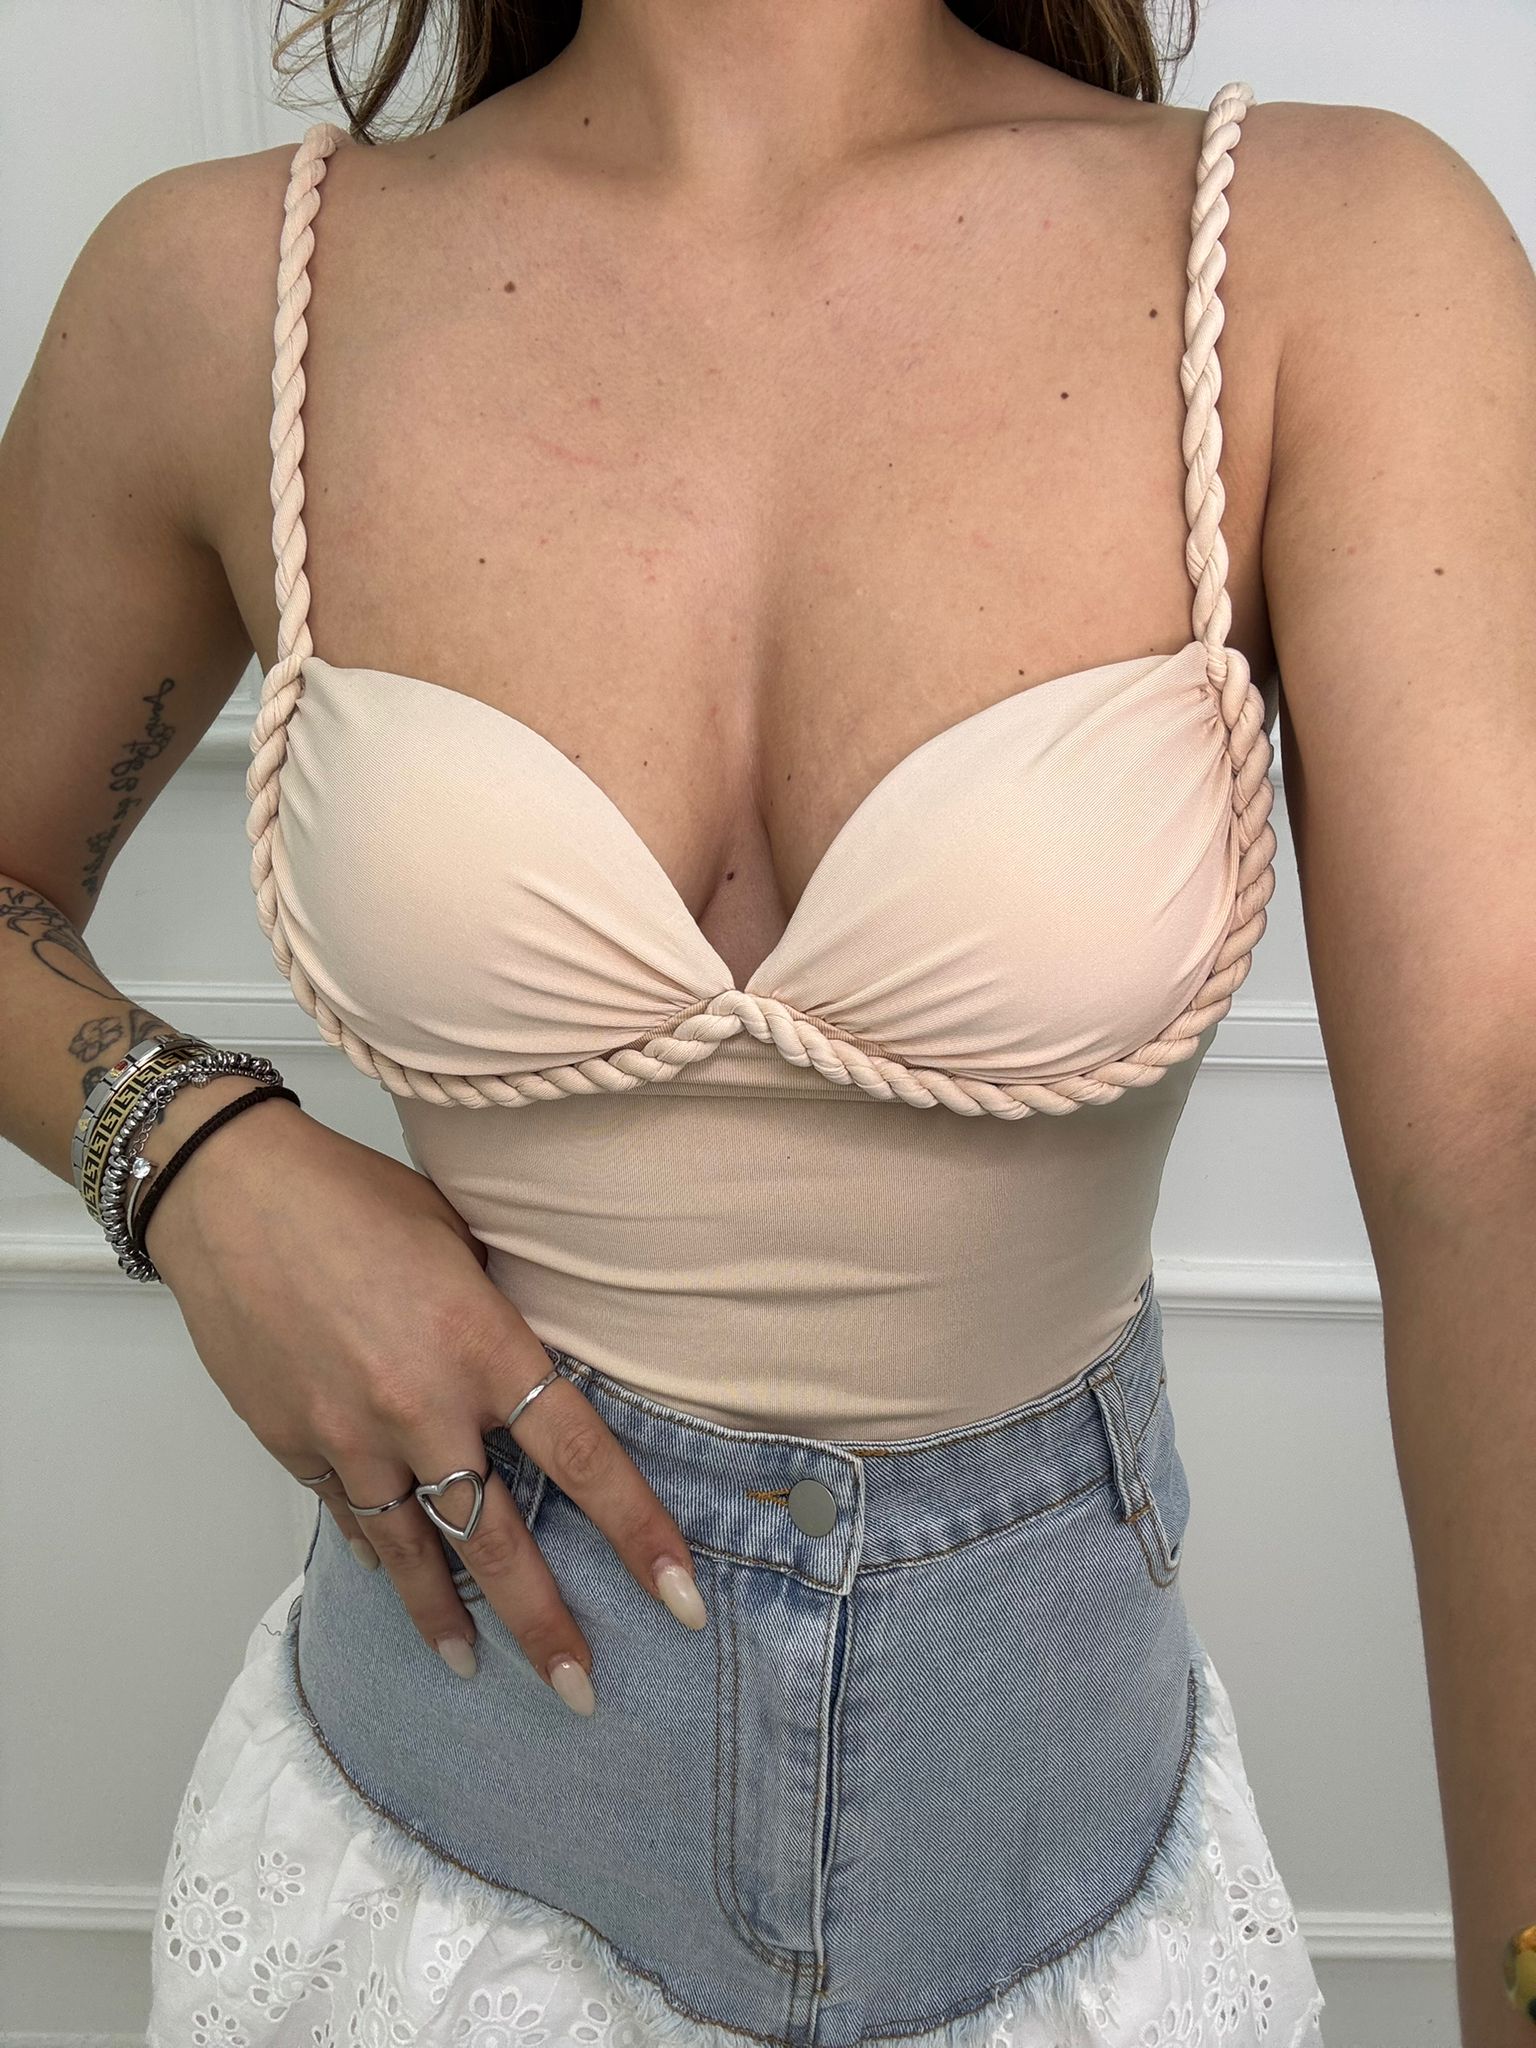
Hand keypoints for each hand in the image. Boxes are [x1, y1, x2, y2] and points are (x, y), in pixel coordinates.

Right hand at [143, 1098, 706, 1714]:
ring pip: (414, 1553)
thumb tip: (531, 1367)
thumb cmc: (351, 1196)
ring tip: (477, 1669)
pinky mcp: (293, 1445)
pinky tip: (400, 1584)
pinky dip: (380, 1555)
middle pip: (499, 1540)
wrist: (227, 1192)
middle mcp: (422, 1405)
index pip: (581, 1457)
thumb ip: (498, 1318)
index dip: (636, 1533)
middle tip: (581, 1688)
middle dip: (546, 1625)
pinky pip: (351, 1519)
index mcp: (482, 1343)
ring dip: (449, 1620)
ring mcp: (352, 1435)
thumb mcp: (459, 1242)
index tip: (679, 1598)